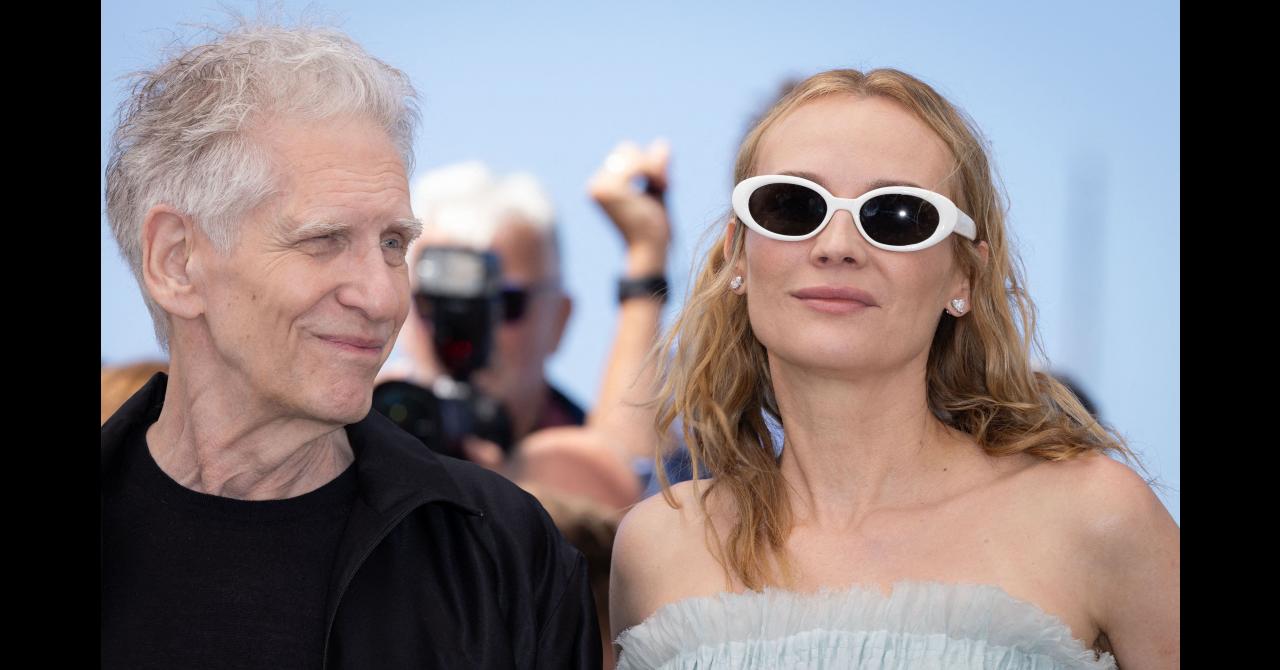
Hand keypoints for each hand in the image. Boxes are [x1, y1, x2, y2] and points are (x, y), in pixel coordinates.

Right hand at [587, 139, 671, 275]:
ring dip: (654, 168)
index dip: (646, 163)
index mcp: (601, 187)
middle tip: (665, 185)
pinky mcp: (609, 189)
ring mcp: (599, 186)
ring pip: (632, 153)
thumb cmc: (653, 227)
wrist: (651, 247)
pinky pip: (637, 163)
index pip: (624, 154)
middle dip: (649, 163)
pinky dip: (653, 171)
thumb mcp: (656, 190)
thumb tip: (662, 142)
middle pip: (626, 149)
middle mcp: (595, 185)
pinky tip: (661, 187)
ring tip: (664, 187)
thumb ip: (656, 168)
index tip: (662, 184)